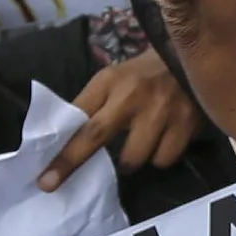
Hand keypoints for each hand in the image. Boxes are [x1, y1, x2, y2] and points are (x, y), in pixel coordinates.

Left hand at [50, 50, 201, 186]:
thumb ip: (90, 105)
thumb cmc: (142, 73)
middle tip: (63, 179)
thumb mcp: (111, 79)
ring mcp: (162, 110)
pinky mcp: (187, 123)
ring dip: (132, 159)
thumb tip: (65, 140)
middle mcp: (133, 96)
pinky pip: (164, 158)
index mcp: (110, 82)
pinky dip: (160, 156)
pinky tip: (162, 142)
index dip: (62, 154)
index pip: (78, 120)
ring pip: (135, 158)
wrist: (190, 56)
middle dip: (75, 163)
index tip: (46, 180)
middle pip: (98, 138)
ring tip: (138, 146)